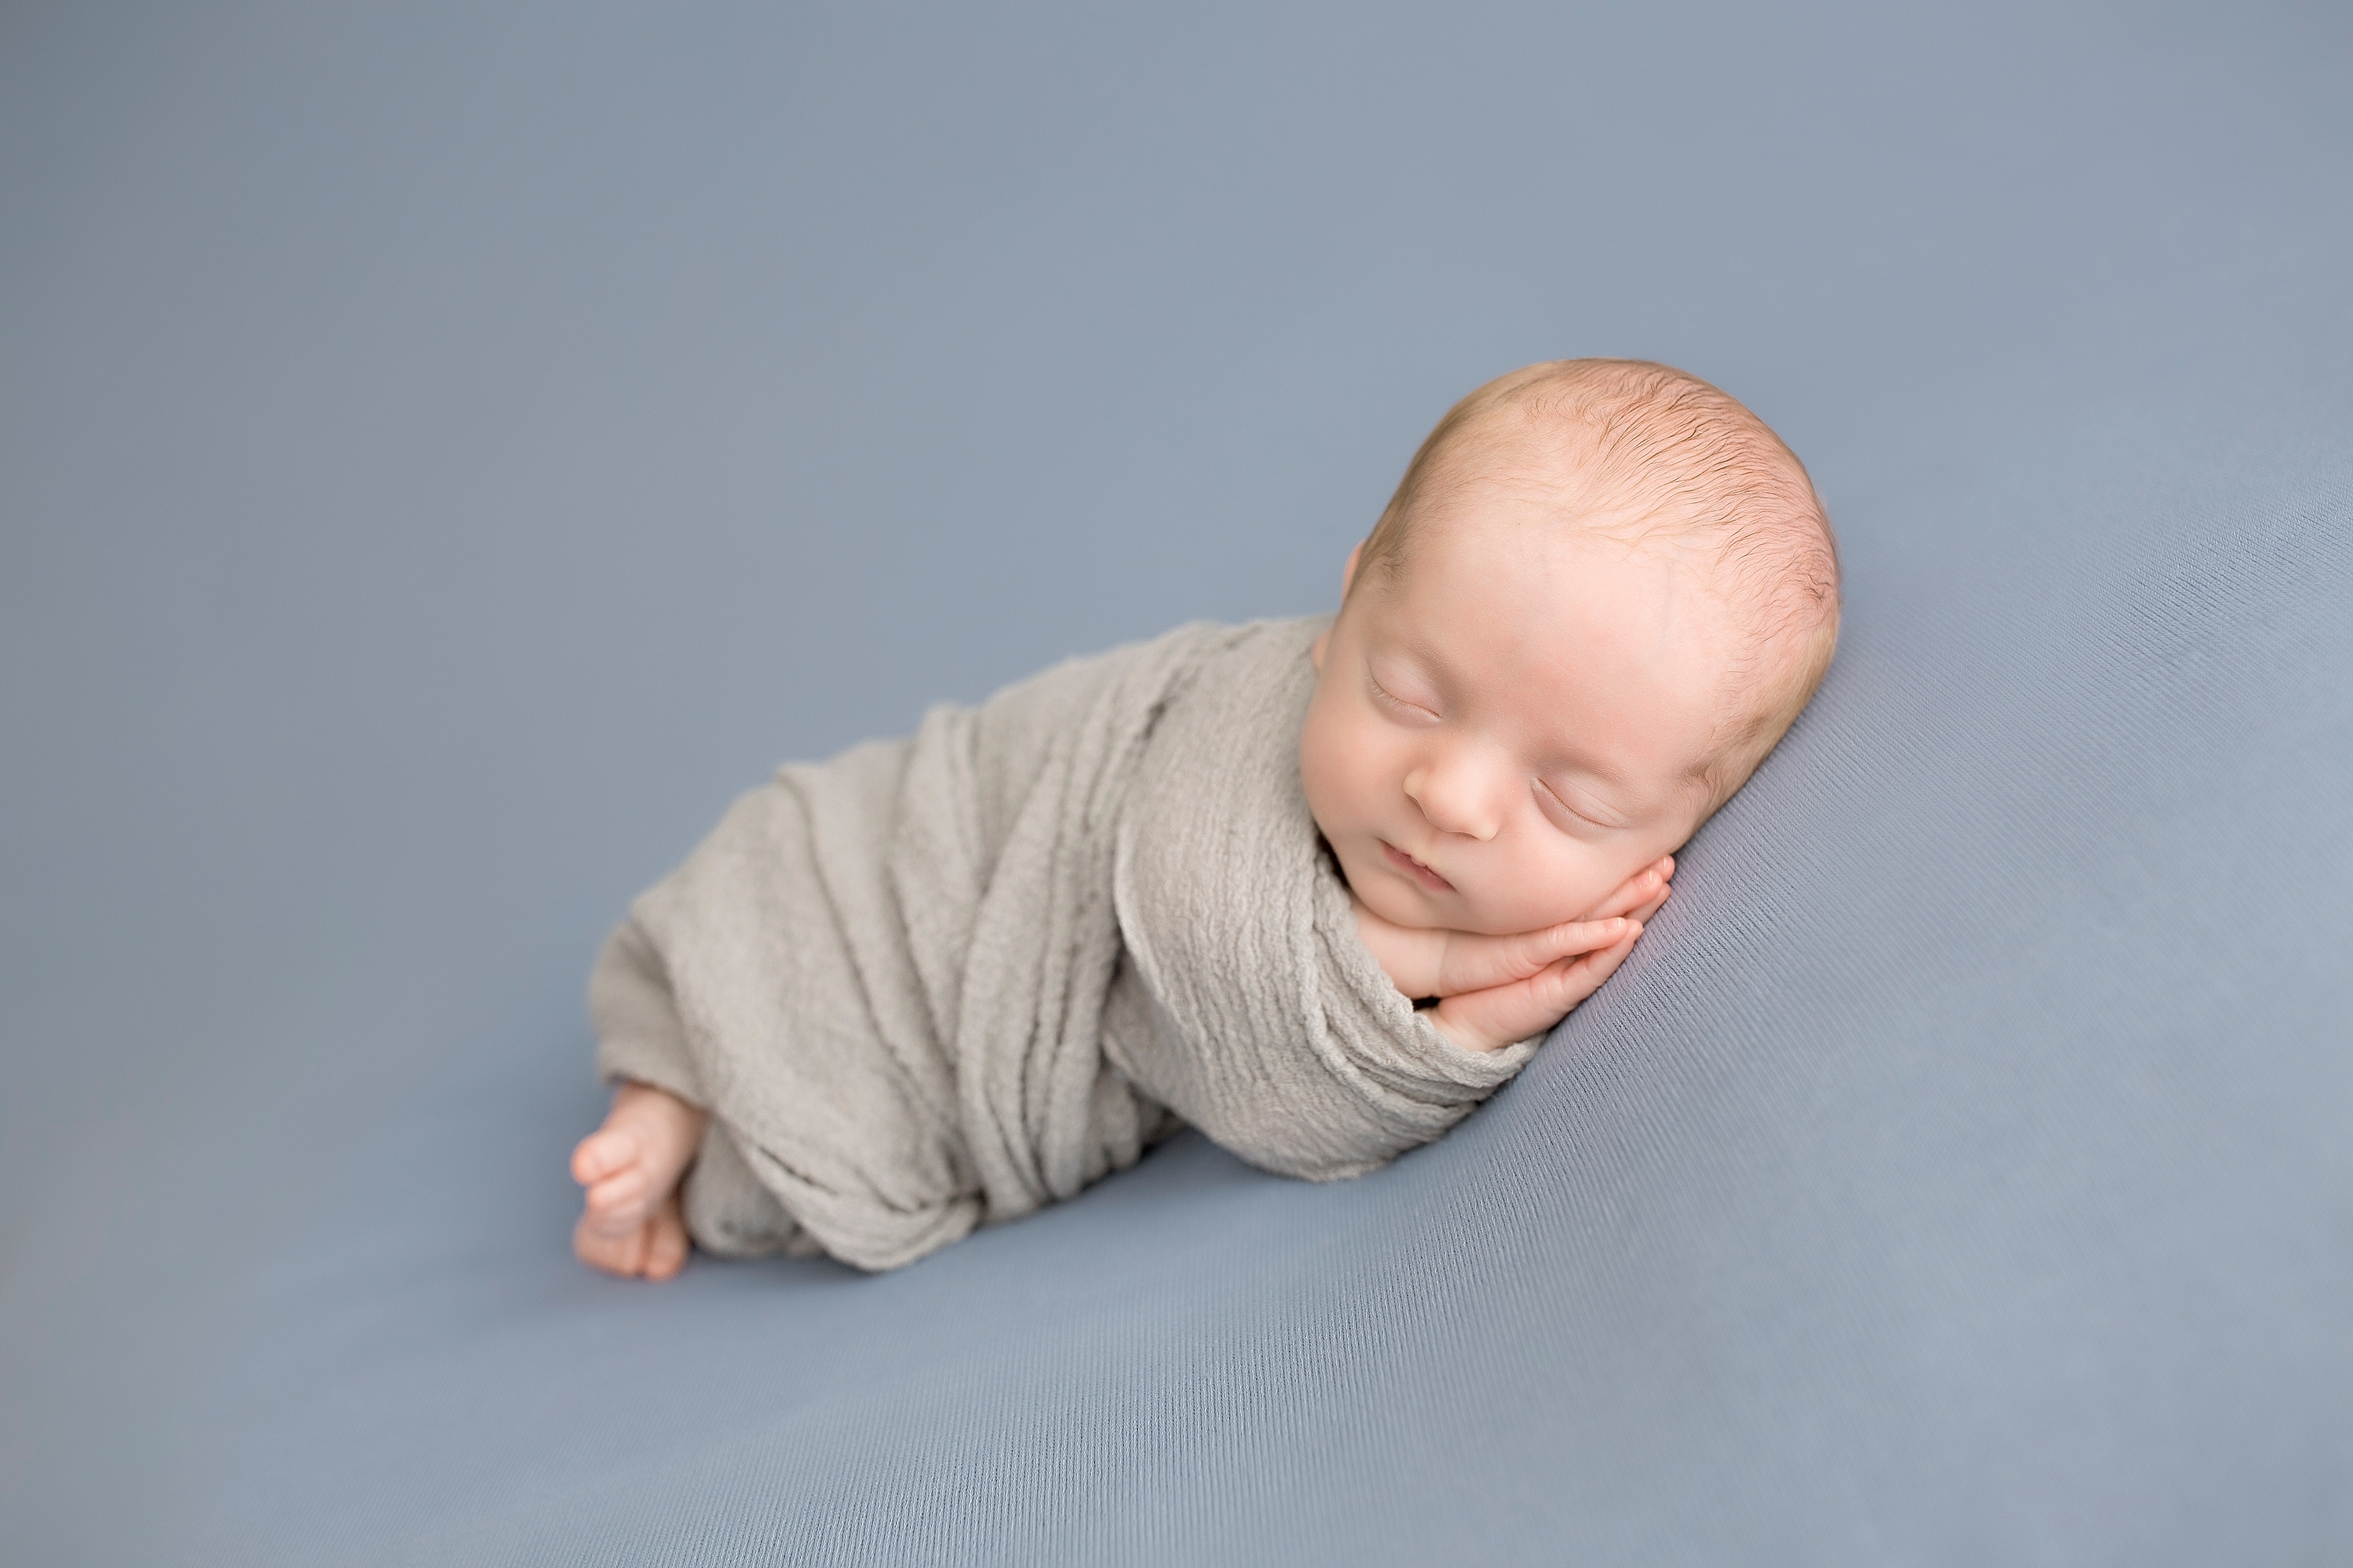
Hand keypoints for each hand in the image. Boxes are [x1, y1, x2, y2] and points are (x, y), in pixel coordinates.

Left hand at [1353, 855, 1673, 1053]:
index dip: (1626, 877)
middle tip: (1669, 863)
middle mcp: (1574, 955)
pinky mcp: (1556, 994)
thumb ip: (1527, 900)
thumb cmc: (1482, 966)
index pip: (1601, 901)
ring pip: (1611, 941)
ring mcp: (1569, 974)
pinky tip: (1627, 930)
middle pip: (1617, 916)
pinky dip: (1607, 949)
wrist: (1461, 1015)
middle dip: (1644, 891)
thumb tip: (1530, 851)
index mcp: (1565, 937)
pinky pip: (1587, 969)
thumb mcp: (1509, 926)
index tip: (1652, 848)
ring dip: (1638, 914)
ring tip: (1661, 888)